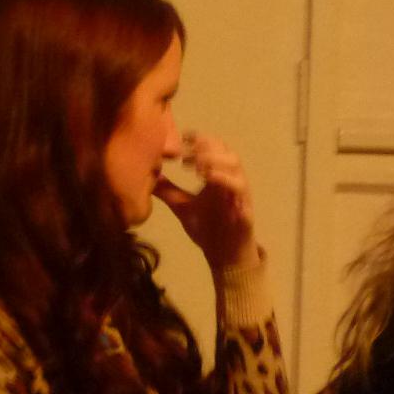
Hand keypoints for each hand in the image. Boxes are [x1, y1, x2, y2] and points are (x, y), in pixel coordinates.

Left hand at [153, 132, 257, 269]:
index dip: (200, 138)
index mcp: (217, 177)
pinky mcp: (245, 212)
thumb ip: (168, 190)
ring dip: (216, 162)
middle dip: (207, 148)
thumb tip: (148, 174)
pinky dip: (227, 182)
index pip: (214, 148)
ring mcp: (240, 196)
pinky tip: (209, 180)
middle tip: (186, 154)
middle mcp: (231, 181)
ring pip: (236, 168)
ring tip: (198, 168)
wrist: (224, 257)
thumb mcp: (182, 207)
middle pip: (226, 152)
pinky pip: (241, 193)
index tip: (182, 137)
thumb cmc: (208, 229)